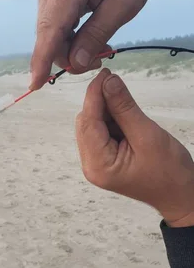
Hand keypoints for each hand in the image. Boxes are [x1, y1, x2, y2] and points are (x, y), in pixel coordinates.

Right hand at [30, 0, 157, 89]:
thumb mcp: (125, 5)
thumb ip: (98, 33)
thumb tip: (75, 63)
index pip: (51, 26)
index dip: (43, 58)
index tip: (35, 83)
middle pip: (48, 34)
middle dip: (67, 56)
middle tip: (99, 61)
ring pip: (49, 33)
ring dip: (69, 49)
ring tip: (98, 50)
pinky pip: (53, 26)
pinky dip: (68, 39)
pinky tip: (87, 39)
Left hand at [76, 69, 193, 227]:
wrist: (181, 194)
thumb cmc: (169, 172)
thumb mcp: (148, 135)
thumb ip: (125, 108)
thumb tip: (109, 81)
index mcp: (98, 165)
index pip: (88, 122)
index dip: (94, 95)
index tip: (105, 73)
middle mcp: (91, 165)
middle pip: (86, 123)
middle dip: (100, 102)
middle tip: (117, 83)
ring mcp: (97, 163)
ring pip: (93, 125)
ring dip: (107, 110)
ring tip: (128, 106)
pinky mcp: (105, 159)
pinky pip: (101, 132)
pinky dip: (111, 119)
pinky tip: (126, 116)